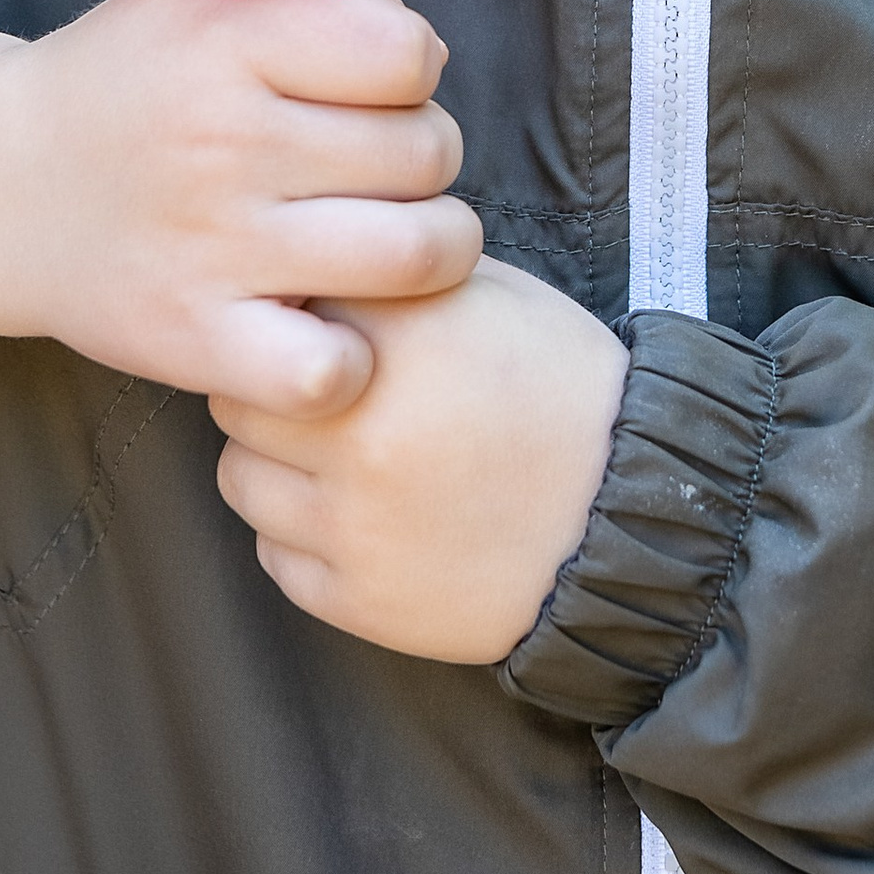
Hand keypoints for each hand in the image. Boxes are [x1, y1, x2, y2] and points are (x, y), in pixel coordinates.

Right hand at [0, 0, 479, 416]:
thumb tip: (419, 44)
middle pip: (426, 151)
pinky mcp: (193, 342)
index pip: (405, 53)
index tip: (379, 87)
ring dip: (429, 250)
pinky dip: (348, 361)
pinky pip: (331, 371)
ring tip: (392, 242)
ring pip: (415, 253)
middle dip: (423, 156)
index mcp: (229, 42)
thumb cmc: (129, 84)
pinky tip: (327, 325)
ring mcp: (212, 248)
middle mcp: (225, 141)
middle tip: (382, 170)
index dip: (411, 68)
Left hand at [211, 257, 628, 663]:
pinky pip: (275, 555)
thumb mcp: (491, 295)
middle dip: (276, 393)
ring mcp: (353, 522)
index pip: (276, 308)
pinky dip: (308, 538)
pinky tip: (369, 519)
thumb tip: (299, 275)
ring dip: (280, 466)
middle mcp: (360, 429)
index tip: (321, 330)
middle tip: (331, 400)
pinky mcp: (356, 598)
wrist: (634, 516)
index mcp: (397, 338)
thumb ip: (391, 281)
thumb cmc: (564, 390)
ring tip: (349, 462)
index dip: (295, 318)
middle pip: (239, 396)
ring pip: (241, 478)